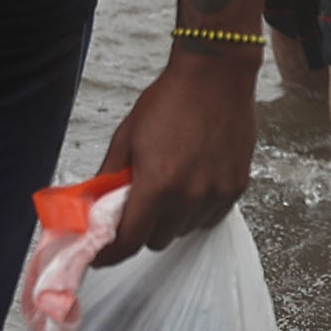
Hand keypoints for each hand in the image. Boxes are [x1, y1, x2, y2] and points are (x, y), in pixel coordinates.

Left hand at [90, 48, 257, 264]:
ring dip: (171, 219)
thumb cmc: (171, 99)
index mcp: (157, 184)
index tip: (101, 255)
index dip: (110, 254)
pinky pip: (210, 217)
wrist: (216, 76)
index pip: (129, 241)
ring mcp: (216, 193)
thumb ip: (109, 178)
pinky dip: (197, 210)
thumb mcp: (126, 136)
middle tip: (138, 205)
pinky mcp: (236, 187)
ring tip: (170, 187)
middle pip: (156, 241)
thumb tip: (94, 205)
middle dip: (142, 228)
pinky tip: (192, 184)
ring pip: (184, 231)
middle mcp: (189, 196)